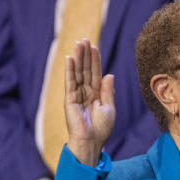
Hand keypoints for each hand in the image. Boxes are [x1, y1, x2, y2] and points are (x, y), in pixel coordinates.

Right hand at [65, 39, 115, 165]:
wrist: (92, 140)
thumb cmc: (102, 127)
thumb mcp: (109, 107)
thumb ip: (108, 91)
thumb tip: (109, 74)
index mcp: (96, 94)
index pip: (95, 73)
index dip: (95, 60)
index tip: (95, 47)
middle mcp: (86, 92)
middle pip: (85, 70)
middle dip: (85, 55)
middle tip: (84, 39)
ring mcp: (77, 94)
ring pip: (78, 72)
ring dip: (78, 58)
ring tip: (78, 43)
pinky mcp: (70, 99)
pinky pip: (70, 82)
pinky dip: (70, 70)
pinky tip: (69, 58)